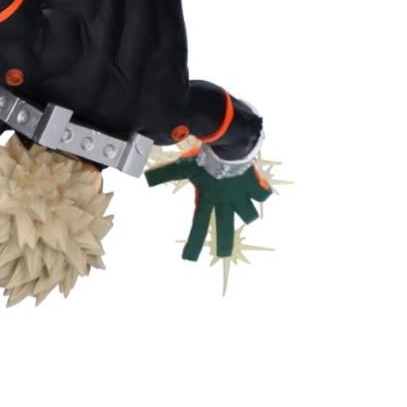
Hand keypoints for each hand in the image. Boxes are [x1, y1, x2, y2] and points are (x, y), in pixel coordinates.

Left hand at [145, 151, 271, 260]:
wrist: (228, 146)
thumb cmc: (205, 157)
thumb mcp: (183, 166)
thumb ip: (165, 173)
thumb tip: (144, 178)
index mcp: (208, 199)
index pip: (198, 225)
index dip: (193, 243)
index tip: (188, 260)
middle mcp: (225, 202)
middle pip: (225, 228)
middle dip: (224, 243)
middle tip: (222, 254)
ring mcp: (241, 195)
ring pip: (248, 213)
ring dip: (248, 214)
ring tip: (247, 214)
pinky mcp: (253, 185)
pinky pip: (262, 194)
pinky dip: (262, 193)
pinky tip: (261, 192)